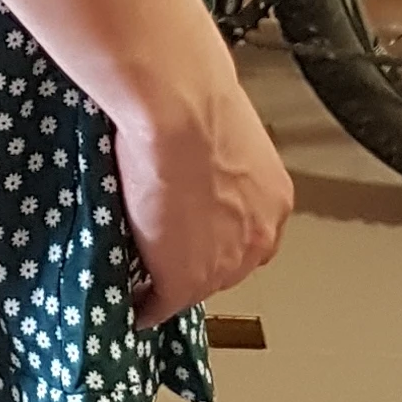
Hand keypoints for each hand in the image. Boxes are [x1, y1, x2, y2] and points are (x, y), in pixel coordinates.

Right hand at [115, 79, 291, 328]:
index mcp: (272, 196)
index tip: (190, 231)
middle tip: (160, 249)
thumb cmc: (190, 96)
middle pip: (225, 264)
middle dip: (194, 259)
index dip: (213, 232)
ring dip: (167, 281)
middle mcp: (259, 233)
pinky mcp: (184, 281)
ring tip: (140, 273)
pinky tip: (129, 302)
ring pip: (195, 286)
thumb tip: (186, 134)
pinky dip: (143, 306)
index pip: (245, 231)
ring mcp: (224, 263)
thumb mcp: (214, 122)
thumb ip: (209, 147)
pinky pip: (160, 305)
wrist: (176, 110)